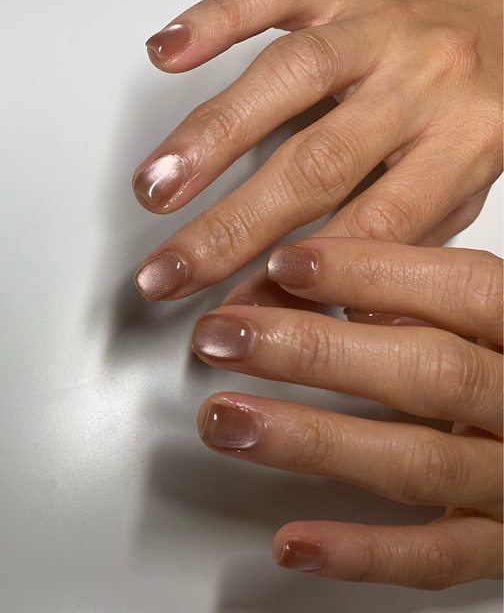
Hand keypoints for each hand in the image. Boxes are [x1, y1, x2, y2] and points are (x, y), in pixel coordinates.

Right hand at [133, 0, 501, 302]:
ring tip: (157, 187)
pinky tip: (170, 50)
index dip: (306, 274)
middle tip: (172, 272)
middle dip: (233, 228)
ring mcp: (377, 28)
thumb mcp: (462, 189)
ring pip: (289, 77)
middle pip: (317, 165)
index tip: (247, 314)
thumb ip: (404, 244)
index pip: (374, 225)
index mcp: (463, 144)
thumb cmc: (478, 109)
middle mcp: (421, 82)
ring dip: (212, 137)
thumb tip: (334, 313)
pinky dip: (216, 20)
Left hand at [191, 239, 502, 588]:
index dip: (372, 272)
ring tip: (228, 421)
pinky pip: (436, 557)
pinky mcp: (502, 545)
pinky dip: (361, 553)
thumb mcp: (492, 321)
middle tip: (226, 337)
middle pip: (427, 371)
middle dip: (314, 351)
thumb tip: (341, 288)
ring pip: (417, 461)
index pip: (462, 288)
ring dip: (311, 441)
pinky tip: (292, 541)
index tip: (286, 264)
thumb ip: (434, 300)